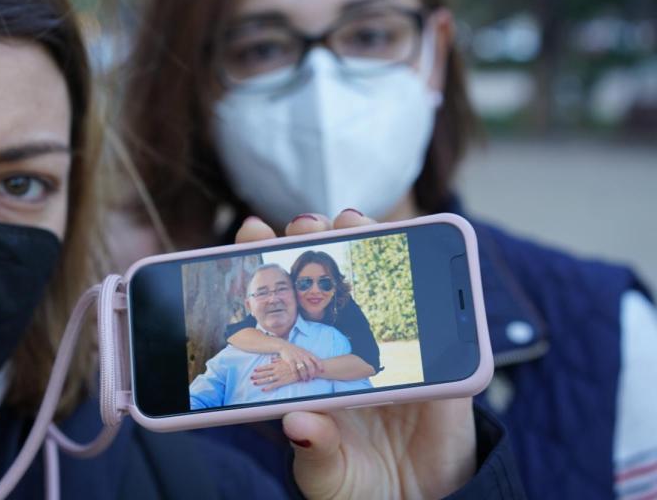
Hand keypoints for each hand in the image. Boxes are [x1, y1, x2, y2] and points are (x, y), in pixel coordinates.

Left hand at [235, 211, 476, 498]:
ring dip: (368, 243)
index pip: (283, 306)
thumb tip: (299, 422)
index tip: (252, 233)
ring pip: (380, 284)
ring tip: (352, 223)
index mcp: (310, 367)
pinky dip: (428, 290)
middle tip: (304, 225)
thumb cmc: (358, 486)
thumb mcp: (327, 475)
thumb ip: (316, 450)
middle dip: (314, 242)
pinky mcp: (443, 369)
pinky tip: (412, 258)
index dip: (267, 266)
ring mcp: (395, 351)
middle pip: (327, 281)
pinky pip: (439, 327)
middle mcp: (347, 348)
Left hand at [251, 358, 305, 390]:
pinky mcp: (284, 381)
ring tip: (253, 383)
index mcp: (278, 365)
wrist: (304, 368)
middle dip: (257, 375)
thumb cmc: (296, 363)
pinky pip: (274, 385)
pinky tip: (263, 389)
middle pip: (265, 373)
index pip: (267, 366)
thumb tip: (272, 359)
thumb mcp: (286, 360)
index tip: (254, 370)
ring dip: (260, 381)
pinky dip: (268, 387)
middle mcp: (277, 370)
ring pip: (268, 379)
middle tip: (250, 377)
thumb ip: (278, 360)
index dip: (260, 368)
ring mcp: (280, 376)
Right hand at [278, 342, 324, 380]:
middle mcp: (303, 355)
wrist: (285, 346)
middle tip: (312, 378)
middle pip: (310, 365)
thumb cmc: (296, 351)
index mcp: (307, 353)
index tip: (322, 371)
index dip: (320, 365)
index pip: (316, 359)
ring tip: (305, 380)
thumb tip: (319, 363)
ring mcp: (296, 357)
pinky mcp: (290, 360)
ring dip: (304, 375)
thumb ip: (310, 357)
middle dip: (312, 373)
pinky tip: (297, 378)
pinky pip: (294, 369)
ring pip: (302, 368)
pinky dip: (296, 375)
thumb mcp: (304, 351)